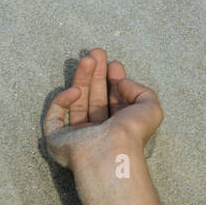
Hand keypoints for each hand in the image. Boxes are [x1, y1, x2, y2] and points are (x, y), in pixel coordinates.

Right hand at [44, 50, 163, 170]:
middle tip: (97, 53)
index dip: (114, 80)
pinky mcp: (57, 139)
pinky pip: (55, 116)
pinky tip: (76, 90)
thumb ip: (141, 90)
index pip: (114, 101)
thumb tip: (122, 82)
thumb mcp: (150, 108)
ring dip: (82, 79)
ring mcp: (78, 136)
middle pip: (95, 98)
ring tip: (88, 59)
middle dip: (96, 74)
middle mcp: (99, 132)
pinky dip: (63, 100)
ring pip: (77, 102)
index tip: (114, 63)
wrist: (110, 151)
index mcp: (119, 128)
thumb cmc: (132, 133)